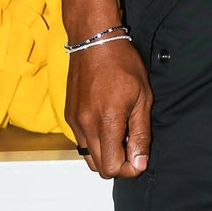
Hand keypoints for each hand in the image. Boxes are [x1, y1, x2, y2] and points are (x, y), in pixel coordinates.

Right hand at [66, 38, 151, 176]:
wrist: (94, 41)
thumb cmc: (121, 63)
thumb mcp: (142, 98)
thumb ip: (140, 133)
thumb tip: (139, 162)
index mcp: (106, 121)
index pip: (112, 167)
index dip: (129, 168)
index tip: (140, 158)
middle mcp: (85, 125)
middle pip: (100, 167)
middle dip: (119, 163)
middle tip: (133, 144)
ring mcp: (75, 121)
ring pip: (89, 157)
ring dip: (106, 154)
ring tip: (121, 133)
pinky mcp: (69, 116)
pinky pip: (81, 142)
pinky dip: (95, 142)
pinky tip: (108, 124)